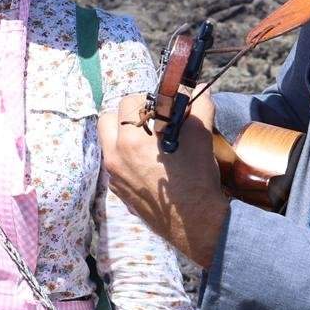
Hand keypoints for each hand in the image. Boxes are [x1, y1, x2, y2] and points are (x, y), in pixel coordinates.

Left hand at [99, 93, 230, 268]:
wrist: (196, 223)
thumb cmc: (198, 177)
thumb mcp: (201, 135)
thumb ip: (198, 105)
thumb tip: (198, 87)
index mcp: (131, 139)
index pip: (129, 101)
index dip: (148, 101)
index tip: (161, 108)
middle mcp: (115, 156)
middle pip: (108, 119)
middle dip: (128, 116)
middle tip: (151, 123)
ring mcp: (114, 176)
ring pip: (108, 143)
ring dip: (123, 136)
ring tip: (148, 143)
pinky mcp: (119, 192)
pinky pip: (115, 165)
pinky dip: (127, 158)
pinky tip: (149, 165)